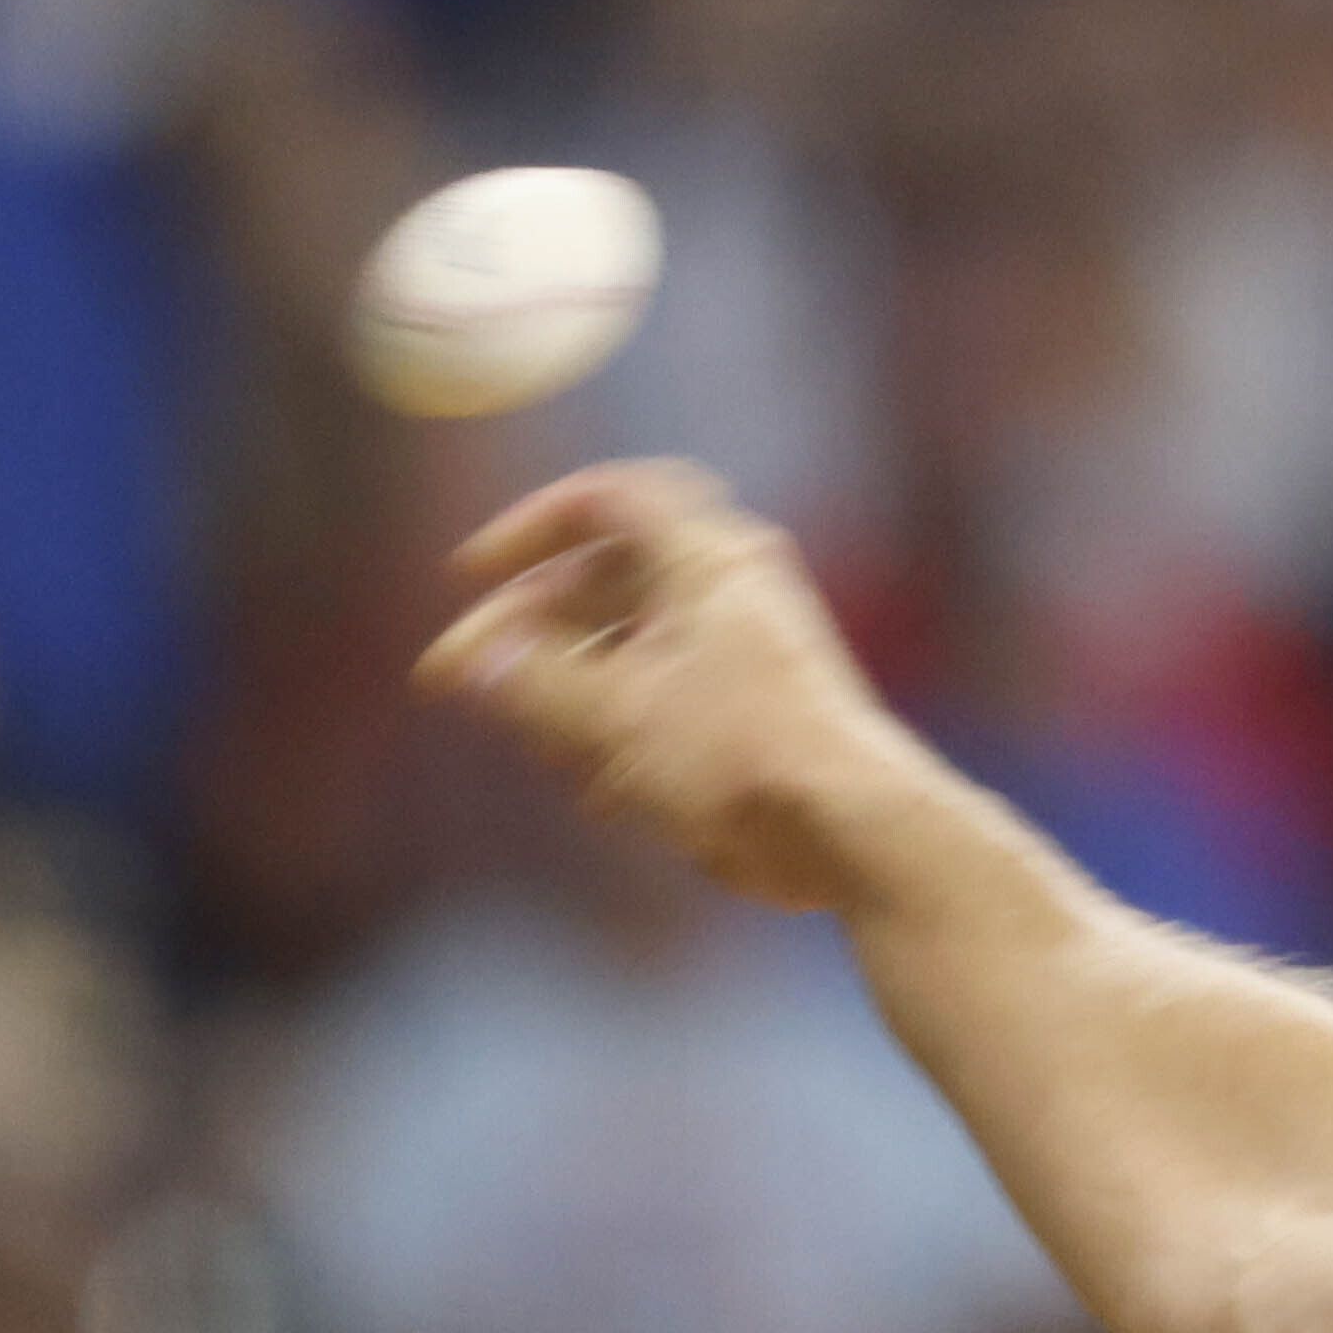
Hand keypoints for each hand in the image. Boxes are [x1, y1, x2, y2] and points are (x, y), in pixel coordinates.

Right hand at [414, 462, 932, 911]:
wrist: (860, 832)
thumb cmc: (743, 756)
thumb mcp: (612, 715)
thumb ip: (531, 682)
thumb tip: (472, 660)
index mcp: (702, 555)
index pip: (603, 501)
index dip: (528, 528)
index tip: (473, 573)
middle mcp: (732, 590)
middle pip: (608, 585)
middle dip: (534, 635)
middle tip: (471, 682)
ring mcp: (753, 653)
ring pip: (638, 652)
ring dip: (577, 695)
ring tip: (544, 749)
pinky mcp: (765, 716)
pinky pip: (676, 705)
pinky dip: (629, 734)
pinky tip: (603, 792)